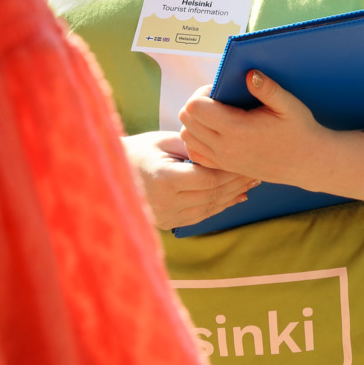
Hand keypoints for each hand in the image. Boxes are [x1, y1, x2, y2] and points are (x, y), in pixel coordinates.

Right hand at [121, 130, 257, 230]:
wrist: (108, 172)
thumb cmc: (137, 150)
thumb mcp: (163, 141)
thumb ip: (192, 147)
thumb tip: (222, 150)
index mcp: (165, 181)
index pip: (209, 179)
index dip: (231, 172)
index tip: (247, 161)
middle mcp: (166, 204)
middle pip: (212, 195)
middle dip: (236, 183)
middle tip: (255, 172)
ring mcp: (165, 217)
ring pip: (209, 208)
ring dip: (231, 196)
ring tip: (250, 184)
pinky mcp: (166, 223)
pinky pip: (199, 216)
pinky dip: (218, 206)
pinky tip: (234, 197)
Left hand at [180, 70, 337, 186]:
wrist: (307, 162)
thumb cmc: (299, 131)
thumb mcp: (289, 105)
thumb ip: (267, 88)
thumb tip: (249, 73)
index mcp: (237, 129)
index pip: (195, 107)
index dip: (202, 93)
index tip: (219, 90)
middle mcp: (225, 147)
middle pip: (186, 120)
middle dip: (196, 104)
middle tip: (217, 99)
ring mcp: (223, 160)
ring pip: (187, 137)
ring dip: (195, 122)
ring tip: (216, 114)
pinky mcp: (225, 167)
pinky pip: (195, 153)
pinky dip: (198, 140)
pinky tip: (215, 131)